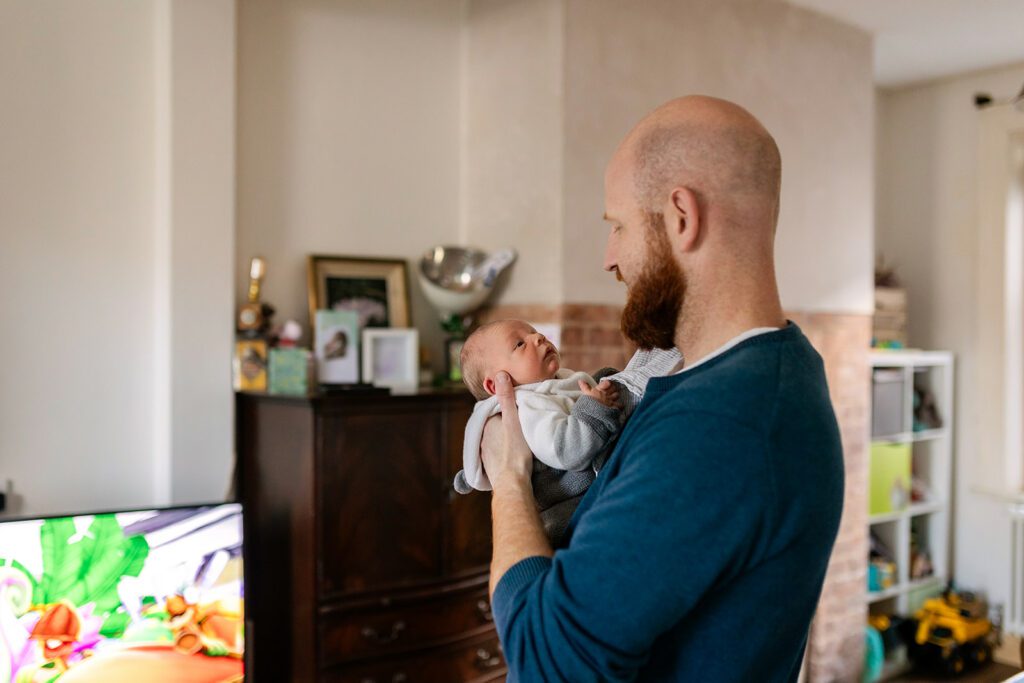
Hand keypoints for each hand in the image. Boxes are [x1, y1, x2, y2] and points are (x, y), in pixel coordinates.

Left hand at [480, 371, 534, 490]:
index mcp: (486, 424)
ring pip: (495, 437)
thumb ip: (507, 398)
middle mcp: (482, 436)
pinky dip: (502, 449)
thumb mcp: (514, 421)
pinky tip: (512, 451)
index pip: (496, 409)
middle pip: (495, 423)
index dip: (507, 406)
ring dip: (503, 436)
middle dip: (504, 421)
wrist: (512, 483)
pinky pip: (496, 451)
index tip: (519, 407)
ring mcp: (484, 451)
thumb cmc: (515, 452)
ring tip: (518, 436)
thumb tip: (500, 374)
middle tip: (521, 421)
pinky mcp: (489, 464)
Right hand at [579, 378, 619, 408]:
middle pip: (613, 388)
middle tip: (611, 389)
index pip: (606, 383)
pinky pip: (620, 405)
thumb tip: (580, 380)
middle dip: (613, 388)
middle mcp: (606, 394)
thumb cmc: (589, 403)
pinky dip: (620, 405)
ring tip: (614, 397)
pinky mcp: (614, 408)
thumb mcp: (586, 394)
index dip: (607, 383)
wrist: (594, 413)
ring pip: (617, 395)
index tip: (607, 383)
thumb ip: (585, 386)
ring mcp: (610, 401)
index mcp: (600, 390)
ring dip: (616, 395)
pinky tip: (620, 406)